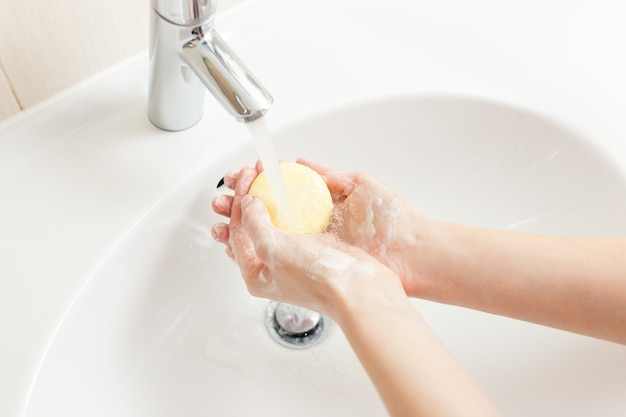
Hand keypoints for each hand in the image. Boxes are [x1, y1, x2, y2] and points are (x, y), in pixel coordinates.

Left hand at [211, 165, 406, 319]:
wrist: (357, 288)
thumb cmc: (316, 278)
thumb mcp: (273, 248)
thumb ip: (254, 223)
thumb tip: (248, 202)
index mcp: (256, 273)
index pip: (237, 230)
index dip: (238, 200)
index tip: (247, 176)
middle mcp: (272, 266)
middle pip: (251, 224)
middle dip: (247, 196)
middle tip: (250, 173)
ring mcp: (294, 257)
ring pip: (273, 220)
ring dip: (268, 197)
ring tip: (266, 177)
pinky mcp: (314, 248)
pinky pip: (296, 221)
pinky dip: (290, 204)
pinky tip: (292, 191)